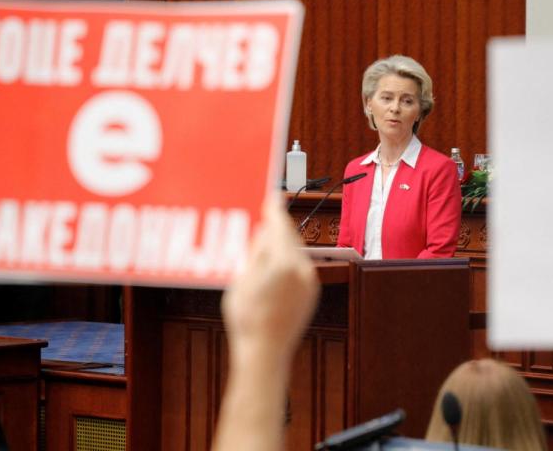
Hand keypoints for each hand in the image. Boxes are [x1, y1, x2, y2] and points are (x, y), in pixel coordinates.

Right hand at [222, 195, 319, 365]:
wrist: (264, 354)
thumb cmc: (247, 319)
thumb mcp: (241, 279)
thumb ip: (255, 252)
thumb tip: (263, 233)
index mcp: (283, 263)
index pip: (280, 226)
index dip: (274, 210)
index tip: (271, 198)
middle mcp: (302, 270)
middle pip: (289, 238)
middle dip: (276, 228)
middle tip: (263, 218)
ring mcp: (309, 283)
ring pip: (295, 253)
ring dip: (281, 246)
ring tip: (263, 243)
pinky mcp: (311, 294)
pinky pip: (299, 268)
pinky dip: (287, 262)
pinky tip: (273, 266)